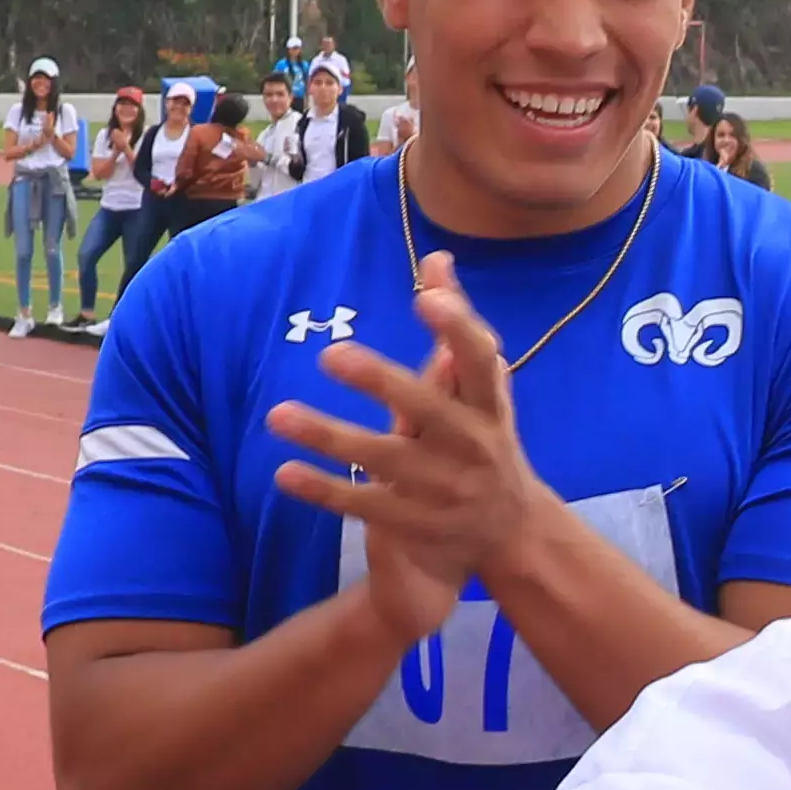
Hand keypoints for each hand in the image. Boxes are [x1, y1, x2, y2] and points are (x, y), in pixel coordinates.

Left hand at [267, 257, 552, 635]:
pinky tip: (284, 472)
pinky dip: (323, 491)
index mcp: (489, 405)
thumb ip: (457, 324)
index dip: (457, 329)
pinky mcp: (413, 522)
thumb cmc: (486, 438)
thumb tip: (437, 258)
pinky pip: (363, 505)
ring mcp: (441, 488)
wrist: (512, 531)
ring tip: (278, 414)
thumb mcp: (482, 388)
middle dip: (381, 382)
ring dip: (329, 437)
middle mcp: (470, 445)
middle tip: (331, 354)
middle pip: (426, 409)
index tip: (426, 298)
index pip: (481, 360)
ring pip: (382, 459)